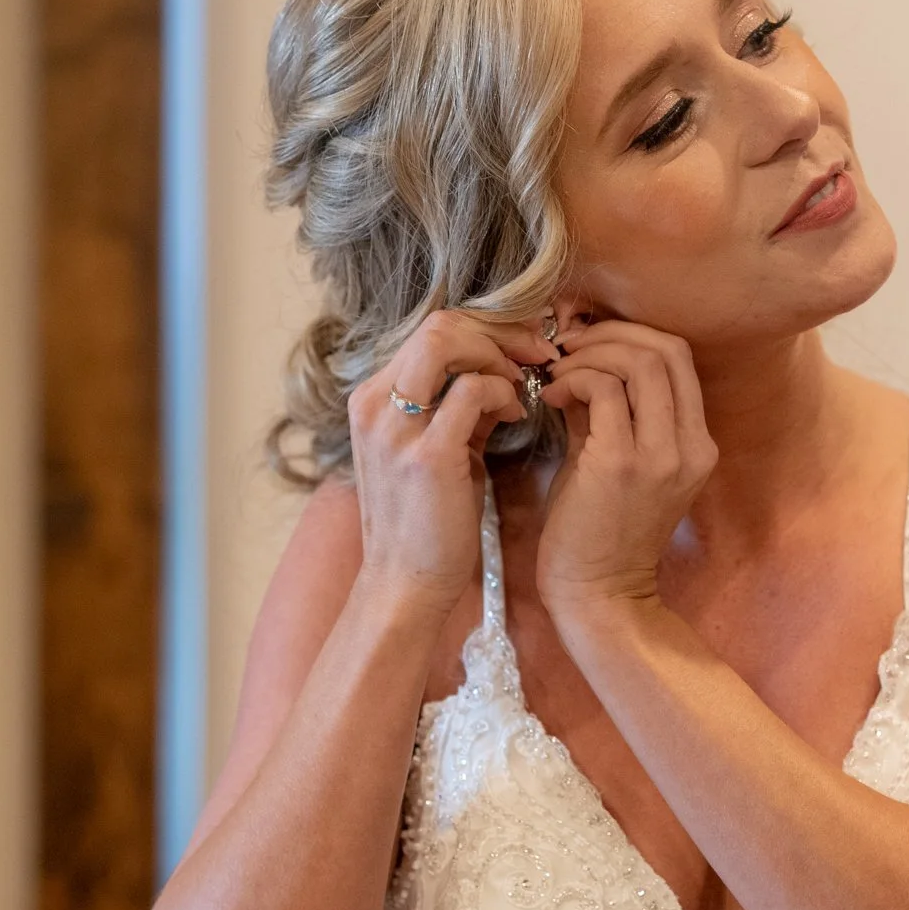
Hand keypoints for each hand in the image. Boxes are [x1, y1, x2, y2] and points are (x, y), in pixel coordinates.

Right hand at [349, 309, 556, 612]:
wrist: (406, 585)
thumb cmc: (427, 522)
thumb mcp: (435, 451)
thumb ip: (457, 407)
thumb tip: (499, 372)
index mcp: (372, 399)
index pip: (429, 331)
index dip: (484, 330)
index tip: (522, 350)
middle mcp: (374, 405)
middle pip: (438, 324)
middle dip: (498, 332)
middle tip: (536, 356)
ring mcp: (395, 429)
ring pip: (447, 341)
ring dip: (499, 356)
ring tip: (523, 386)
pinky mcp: (426, 456)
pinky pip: (472, 390)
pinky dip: (503, 393)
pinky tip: (518, 416)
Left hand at [532, 317, 717, 615]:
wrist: (598, 594)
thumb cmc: (600, 531)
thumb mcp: (617, 460)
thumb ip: (610, 410)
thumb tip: (583, 359)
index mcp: (697, 444)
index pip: (678, 358)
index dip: (631, 335)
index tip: (588, 342)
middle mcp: (690, 445)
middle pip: (666, 349)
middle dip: (611, 334)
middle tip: (569, 345)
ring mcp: (662, 454)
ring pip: (639, 362)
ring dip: (590, 354)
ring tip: (557, 373)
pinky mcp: (623, 463)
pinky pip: (604, 389)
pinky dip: (574, 379)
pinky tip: (551, 396)